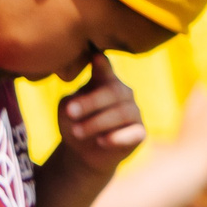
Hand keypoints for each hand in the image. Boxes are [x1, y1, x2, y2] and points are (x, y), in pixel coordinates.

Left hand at [56, 54, 145, 173]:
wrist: (83, 151)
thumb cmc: (74, 122)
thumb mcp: (67, 109)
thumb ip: (73, 100)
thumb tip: (76, 99)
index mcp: (105, 81)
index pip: (105, 70)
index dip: (102, 64)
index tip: (96, 56)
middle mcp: (123, 93)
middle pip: (113, 92)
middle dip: (90, 102)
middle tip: (69, 112)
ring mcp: (134, 112)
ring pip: (122, 113)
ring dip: (96, 122)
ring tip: (76, 131)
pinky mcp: (139, 133)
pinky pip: (133, 133)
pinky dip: (115, 137)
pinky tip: (100, 141)